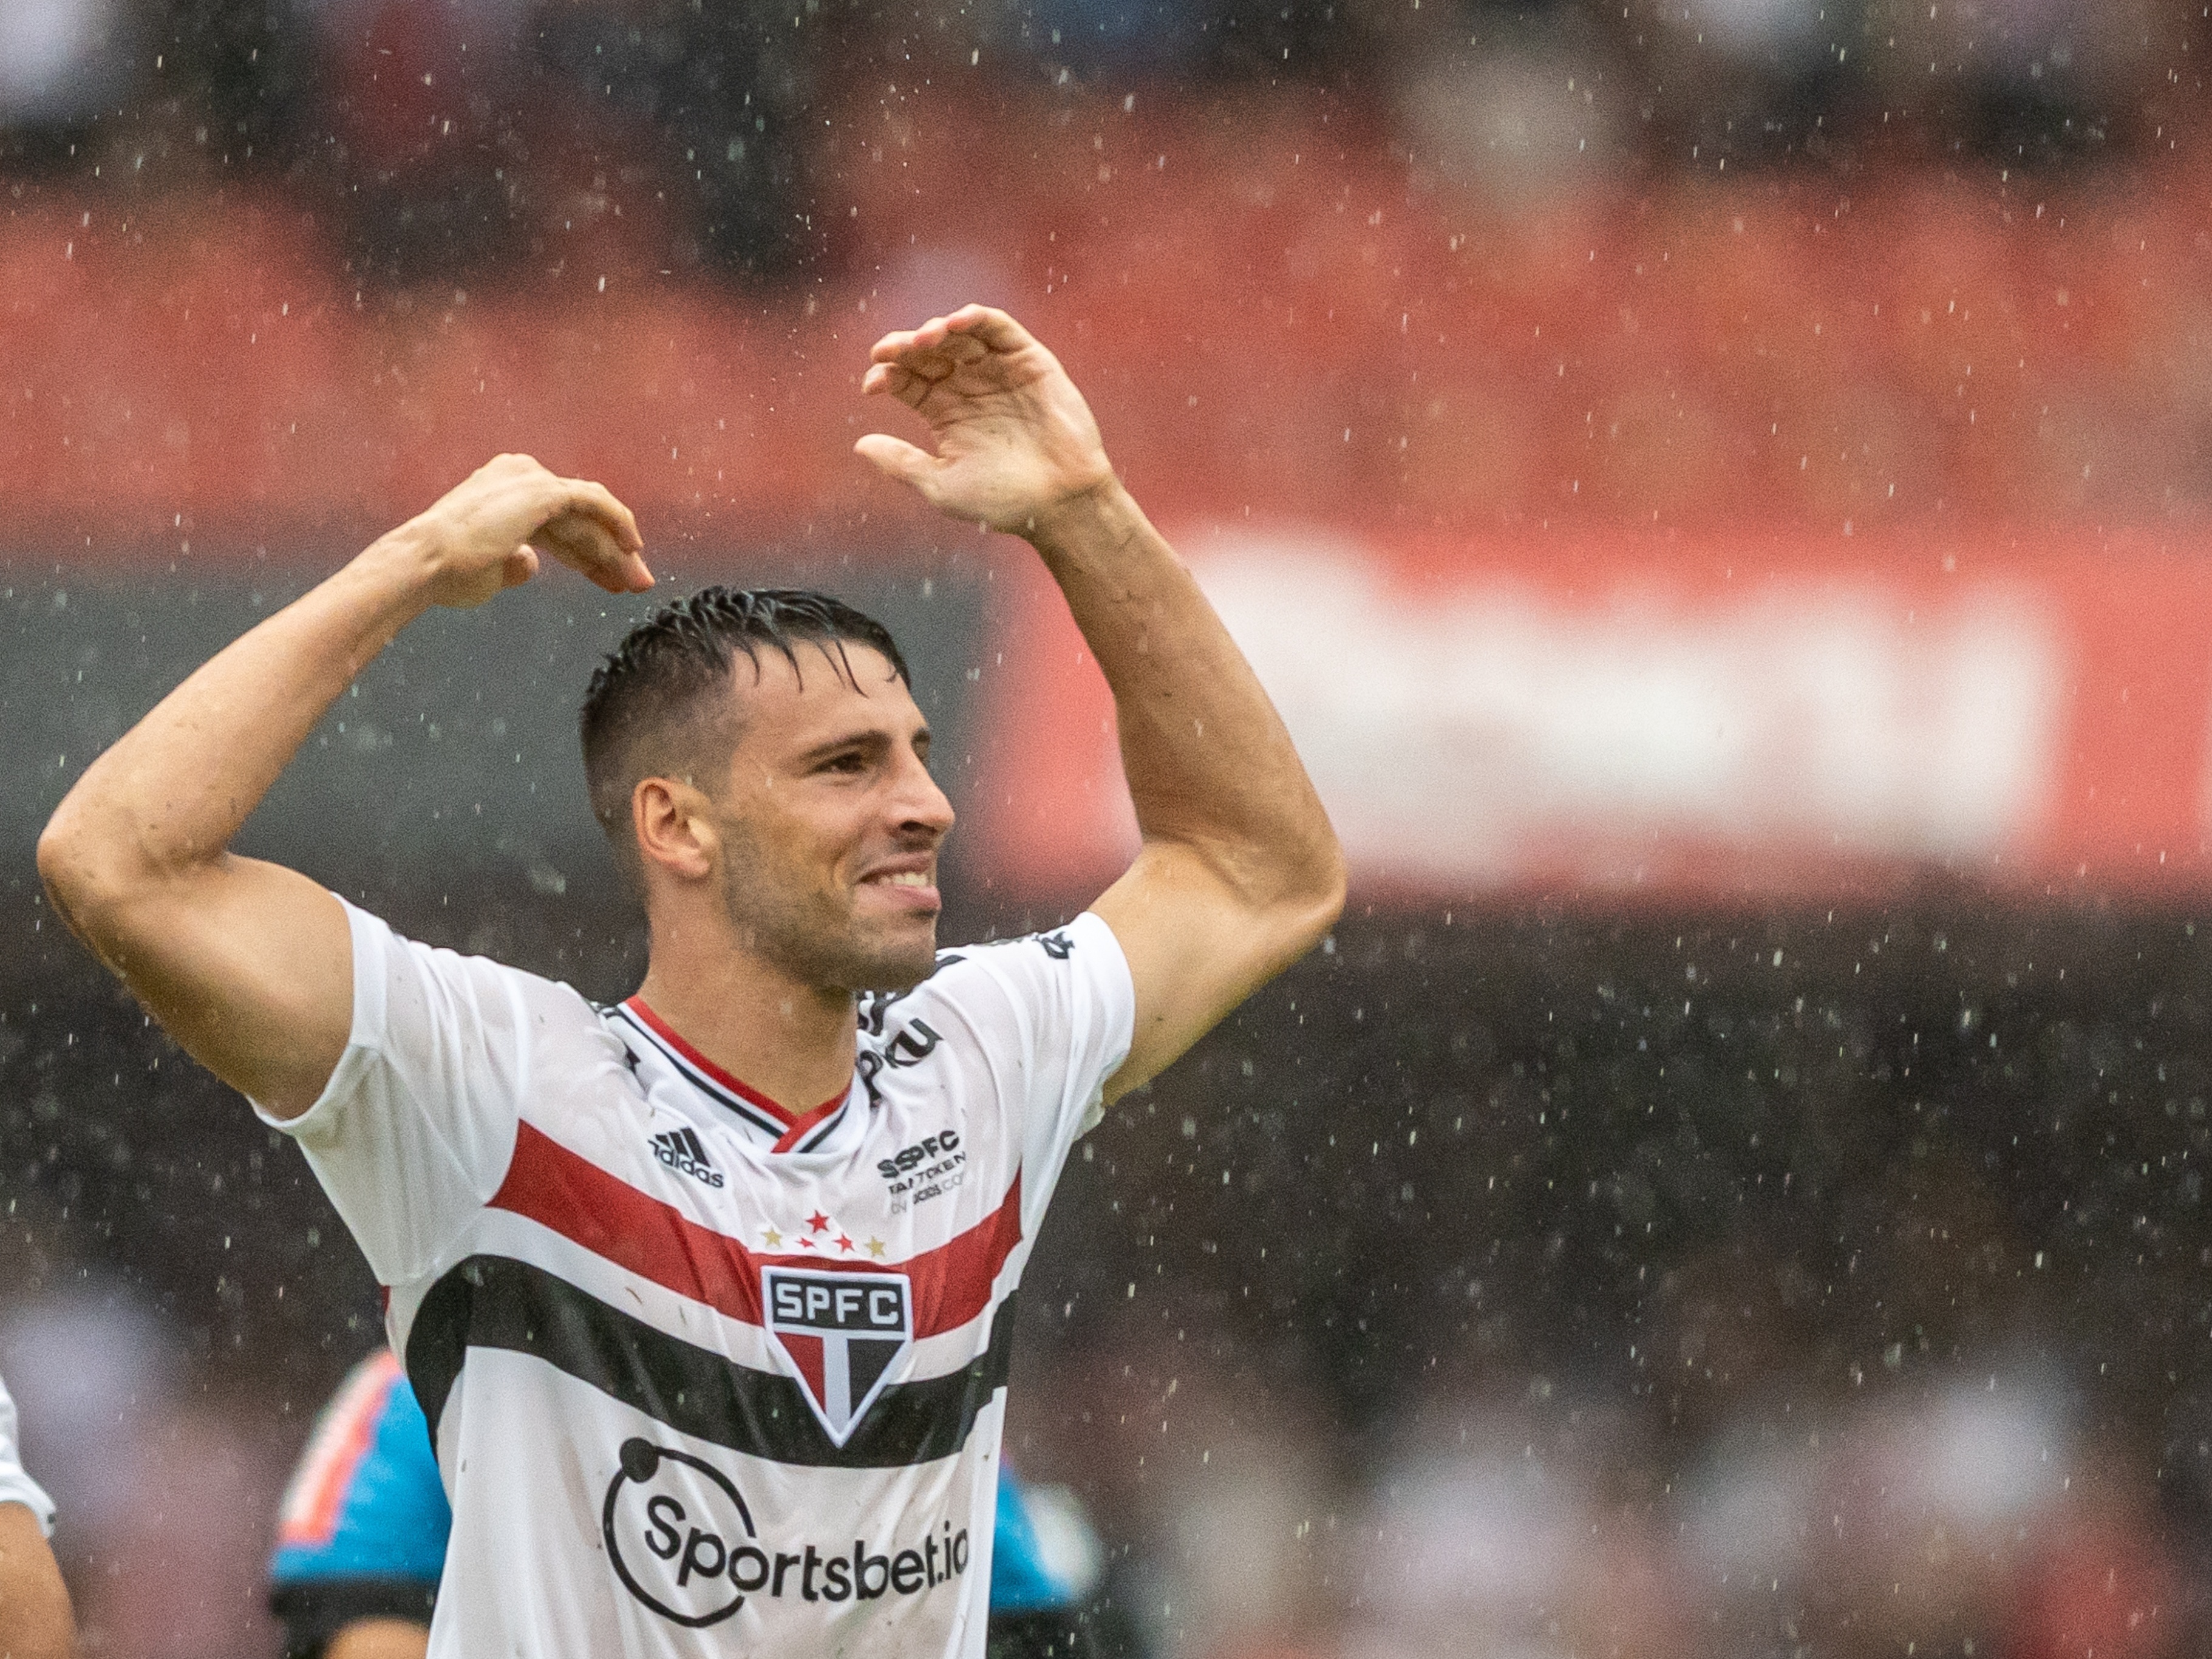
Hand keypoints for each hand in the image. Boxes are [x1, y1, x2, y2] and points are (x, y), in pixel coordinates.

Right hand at [386, 454, 652, 608]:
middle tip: (635, 581)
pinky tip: (633, 547)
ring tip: (639, 581)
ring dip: (615, 549)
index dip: (584, 554)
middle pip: (576, 519)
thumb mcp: (490, 568)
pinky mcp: (543, 490)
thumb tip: (532, 562)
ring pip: (587, 516)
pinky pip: (593, 501)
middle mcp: (517, 476)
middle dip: (607, 553)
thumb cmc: (449, 572)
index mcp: (500, 492)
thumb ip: (515, 561)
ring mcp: (530, 479)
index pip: (555, 524)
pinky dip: (616, 521)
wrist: (429, 563)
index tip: (606, 580)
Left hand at [855, 306, 1113, 533]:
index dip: (885, 374)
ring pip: (959, 334)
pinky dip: (977, 318)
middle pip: (927, 352)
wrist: (1060, 503)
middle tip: (888, 352)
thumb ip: (901, 463)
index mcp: (944, 412)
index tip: (873, 384)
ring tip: (923, 338)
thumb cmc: (1002, 501)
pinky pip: (999, 329)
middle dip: (904, 347)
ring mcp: (998, 370)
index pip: (906, 379)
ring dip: (937, 329)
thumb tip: (859, 444)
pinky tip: (956, 322)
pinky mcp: (1029, 361)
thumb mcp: (941, 485)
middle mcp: (968, 386)